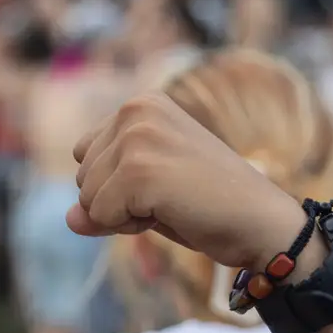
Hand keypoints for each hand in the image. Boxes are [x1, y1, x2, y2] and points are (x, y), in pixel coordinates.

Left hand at [68, 92, 305, 270]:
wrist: (262, 222)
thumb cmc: (211, 206)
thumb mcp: (147, 195)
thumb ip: (105, 199)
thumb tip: (70, 219)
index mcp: (141, 105)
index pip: (85, 157)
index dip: (117, 186)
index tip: (164, 184)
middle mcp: (135, 110)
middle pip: (83, 178)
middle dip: (117, 202)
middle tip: (172, 197)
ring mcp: (137, 137)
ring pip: (88, 199)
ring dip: (124, 216)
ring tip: (173, 203)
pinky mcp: (139, 170)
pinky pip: (100, 216)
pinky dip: (129, 227)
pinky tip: (171, 213)